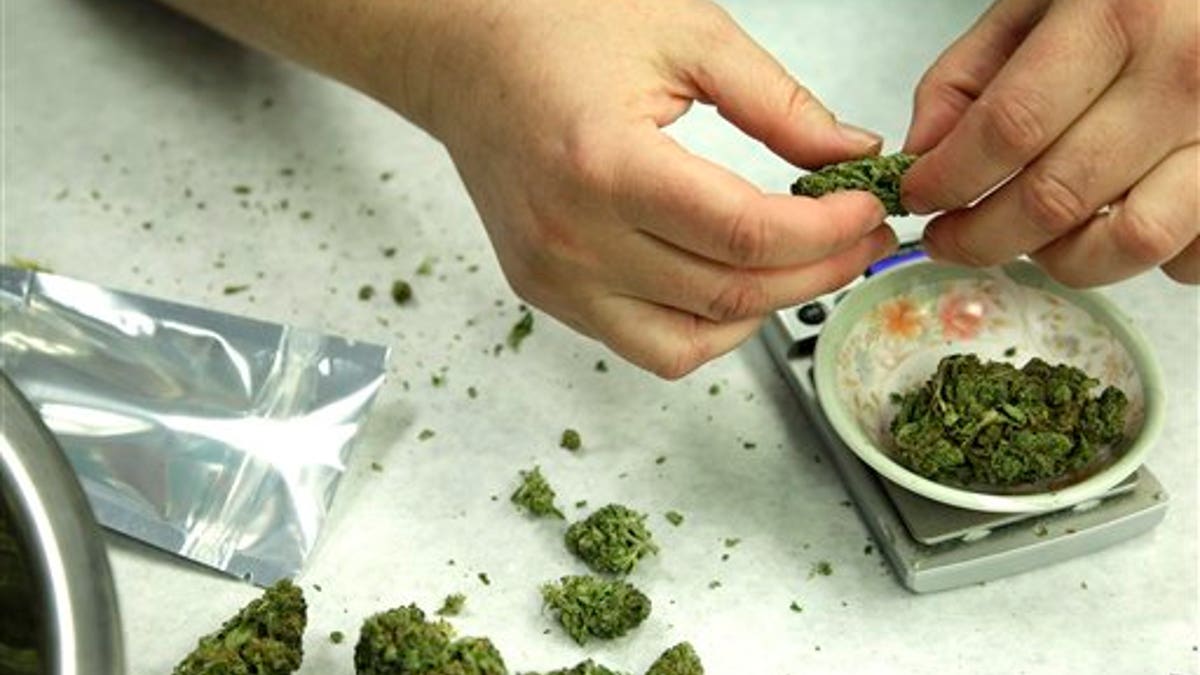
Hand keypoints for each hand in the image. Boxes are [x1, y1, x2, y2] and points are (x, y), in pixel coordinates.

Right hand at [398, 0, 892, 376]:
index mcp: (606, 166)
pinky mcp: (545, 293)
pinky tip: (734, 287)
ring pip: (692, 340)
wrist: (464, 53)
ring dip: (765, 310)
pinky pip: (646, 346)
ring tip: (805, 264)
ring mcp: (553, 277)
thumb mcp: (686, 37)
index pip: (746, 235)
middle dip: (817, 271)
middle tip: (860, 240)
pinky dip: (705, 330)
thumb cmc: (556, 27)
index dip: (827, 232)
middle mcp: (572, 238)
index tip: (866, 210)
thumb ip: (778, 102)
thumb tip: (849, 154)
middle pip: (730, 293)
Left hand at [902, 0, 1198, 285]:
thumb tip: (923, 150)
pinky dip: (1140, 258)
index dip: (948, 178)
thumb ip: (971, 71)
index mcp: (1119, 18)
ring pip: (1129, 242)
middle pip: (1055, 198)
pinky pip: (1188, 256)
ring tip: (1030, 237)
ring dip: (1060, 258)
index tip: (916, 197)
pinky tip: (1111, 223)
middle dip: (980, 236)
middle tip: (949, 236)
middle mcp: (1182, 76)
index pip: (1009, 128)